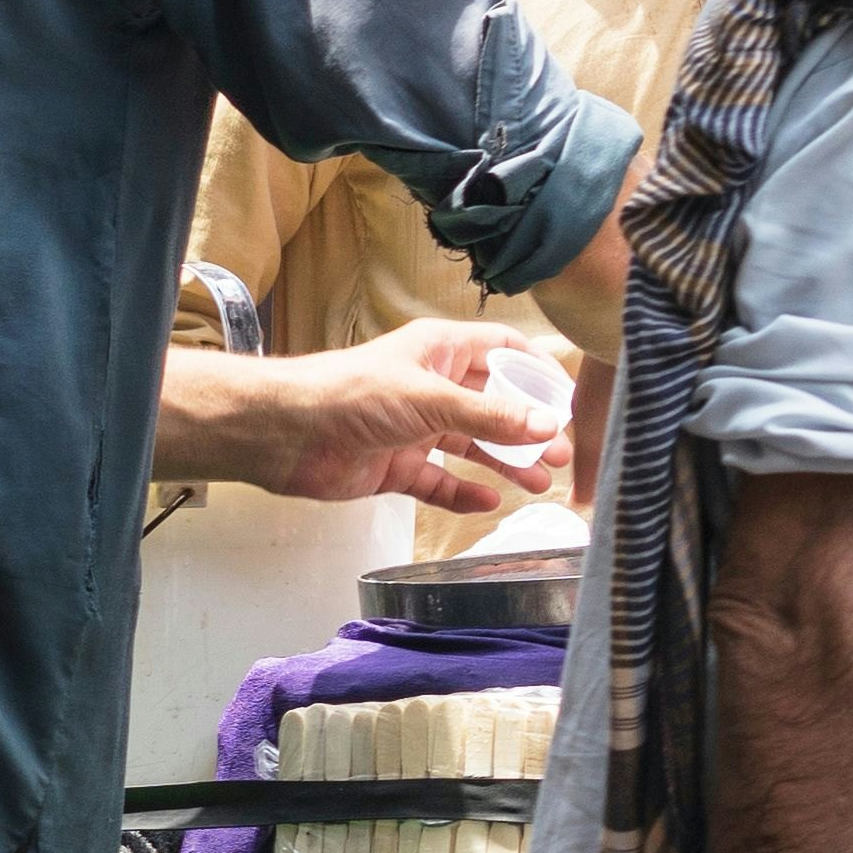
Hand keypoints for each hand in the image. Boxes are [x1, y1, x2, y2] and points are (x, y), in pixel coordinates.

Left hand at [241, 319, 574, 511]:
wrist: (284, 433)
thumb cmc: (350, 394)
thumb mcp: (431, 399)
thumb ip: (491, 416)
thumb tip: (548, 427)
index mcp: (441, 352)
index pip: (503, 351)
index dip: (537, 371)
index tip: (567, 400)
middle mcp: (432, 387)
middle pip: (494, 405)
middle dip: (529, 429)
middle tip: (560, 454)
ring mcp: (415, 428)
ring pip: (473, 446)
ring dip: (506, 463)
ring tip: (539, 483)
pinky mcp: (396, 465)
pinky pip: (440, 481)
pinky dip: (464, 492)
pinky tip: (488, 501)